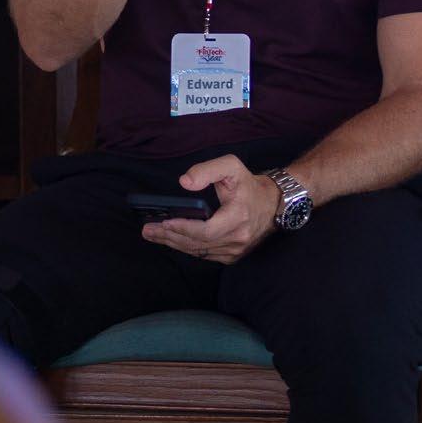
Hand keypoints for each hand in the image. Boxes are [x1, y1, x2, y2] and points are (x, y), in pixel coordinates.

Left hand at [140, 155, 278, 264]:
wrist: (273, 204)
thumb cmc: (248, 184)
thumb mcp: (231, 167)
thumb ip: (207, 170)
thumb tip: (185, 183)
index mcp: (238, 217)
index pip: (207, 230)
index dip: (184, 228)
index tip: (165, 222)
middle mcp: (238, 237)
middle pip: (198, 243)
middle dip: (170, 236)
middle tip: (148, 230)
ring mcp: (236, 249)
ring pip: (199, 251)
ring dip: (174, 243)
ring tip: (154, 235)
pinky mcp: (233, 255)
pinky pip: (205, 255)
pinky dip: (187, 248)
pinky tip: (172, 241)